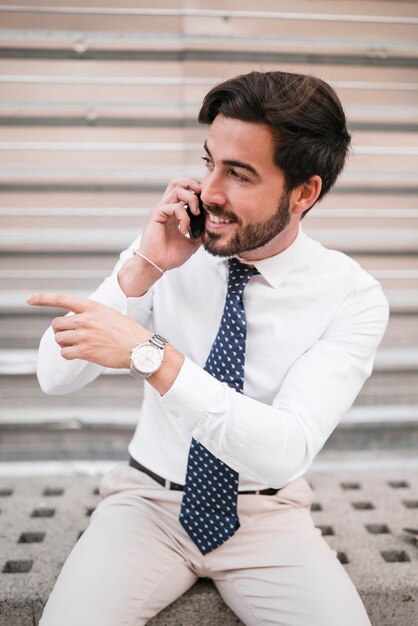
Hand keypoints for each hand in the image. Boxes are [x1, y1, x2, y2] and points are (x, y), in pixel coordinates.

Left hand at [27, 293, 150, 367]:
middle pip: (56, 324)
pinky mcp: (86, 351)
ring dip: (64, 343)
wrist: (140, 347)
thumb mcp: (112, 314)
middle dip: (60, 331)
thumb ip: (94, 314)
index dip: (43, 298)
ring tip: (76, 345)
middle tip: (69, 336)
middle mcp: (86, 320)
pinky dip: (68, 354)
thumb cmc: (130, 332)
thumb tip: (81, 319)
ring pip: (59, 339)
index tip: (30, 299)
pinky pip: (65, 353)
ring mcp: (85, 336)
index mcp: (92, 307)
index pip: (62, 299)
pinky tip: (78, 354)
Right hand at [140, 178, 203, 270]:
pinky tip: (184, 230)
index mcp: (173, 213)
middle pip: (177, 183)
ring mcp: (160, 210)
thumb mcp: (192, 242)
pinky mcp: (156, 214)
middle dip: (193, 184)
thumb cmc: (170, 255)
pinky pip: (174, 206)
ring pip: (177, 190)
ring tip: (196, 213)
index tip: (207, 204)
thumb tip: (211, 223)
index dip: (196, 192)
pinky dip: (184, 216)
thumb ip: (200, 231)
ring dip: (191, 199)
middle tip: (203, 198)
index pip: (184, 191)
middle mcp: (166, 208)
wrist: (158, 265)